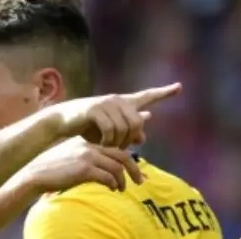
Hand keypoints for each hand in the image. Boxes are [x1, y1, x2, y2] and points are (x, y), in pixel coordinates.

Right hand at [16, 137, 142, 193]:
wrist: (34, 175)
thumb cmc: (51, 171)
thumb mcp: (70, 160)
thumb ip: (87, 162)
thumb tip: (102, 173)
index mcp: (88, 143)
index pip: (116, 148)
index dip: (129, 160)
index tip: (135, 171)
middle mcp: (90, 147)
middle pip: (122, 155)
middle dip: (134, 169)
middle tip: (140, 181)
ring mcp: (87, 157)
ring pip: (116, 167)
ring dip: (122, 180)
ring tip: (120, 189)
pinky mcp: (84, 169)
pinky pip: (107, 176)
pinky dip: (112, 184)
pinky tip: (111, 189)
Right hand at [50, 83, 181, 147]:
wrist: (61, 122)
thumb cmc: (85, 128)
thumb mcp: (109, 132)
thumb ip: (126, 133)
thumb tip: (143, 136)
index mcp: (123, 103)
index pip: (146, 96)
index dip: (163, 92)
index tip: (179, 87)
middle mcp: (117, 99)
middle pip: (137, 123)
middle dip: (129, 140)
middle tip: (119, 150)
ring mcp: (106, 103)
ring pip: (124, 128)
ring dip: (117, 143)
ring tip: (107, 148)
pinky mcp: (94, 110)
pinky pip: (110, 129)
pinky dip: (107, 141)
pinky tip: (100, 145)